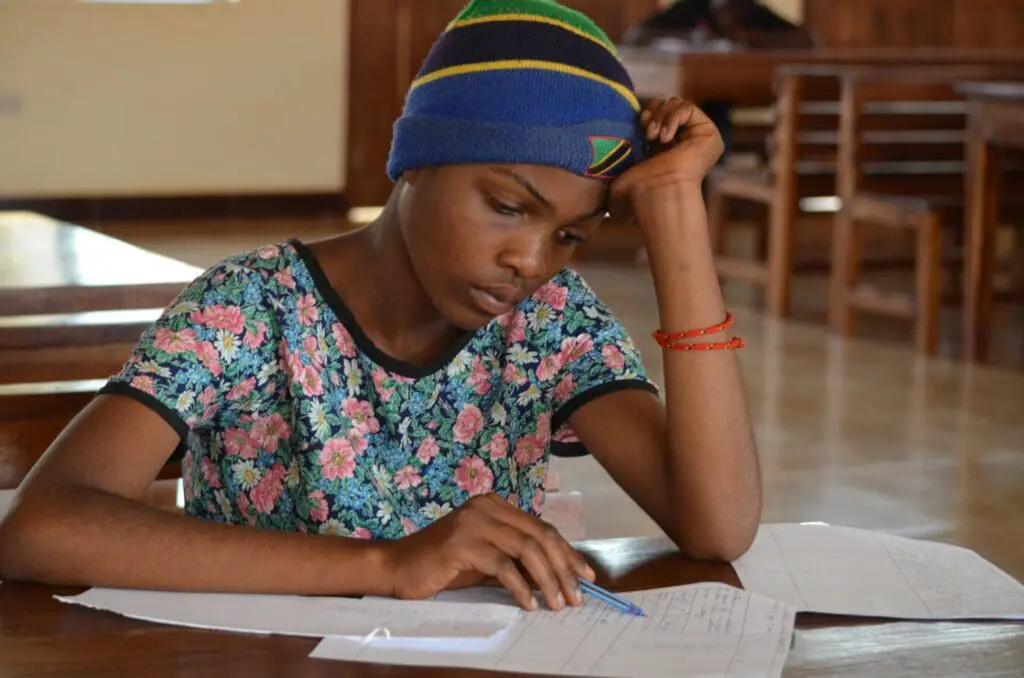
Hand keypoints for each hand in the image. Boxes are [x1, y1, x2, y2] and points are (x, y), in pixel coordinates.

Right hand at [381, 493, 594, 610]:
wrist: (397, 567)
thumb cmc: (442, 565)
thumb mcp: (486, 559)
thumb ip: (516, 559)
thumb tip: (557, 576)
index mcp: (495, 505)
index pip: (542, 528)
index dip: (568, 553)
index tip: (587, 575)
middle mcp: (487, 507)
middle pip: (540, 535)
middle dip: (563, 567)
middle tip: (577, 595)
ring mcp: (474, 522)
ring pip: (526, 548)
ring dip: (547, 579)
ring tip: (557, 603)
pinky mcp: (462, 543)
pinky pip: (502, 565)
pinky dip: (519, 586)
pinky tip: (528, 603)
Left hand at [609, 98, 723, 218]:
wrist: (653, 195)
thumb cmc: (636, 193)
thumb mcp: (620, 171)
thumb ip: (616, 163)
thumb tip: (595, 178)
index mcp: (664, 150)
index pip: (656, 114)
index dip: (646, 114)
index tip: (639, 127)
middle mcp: (683, 143)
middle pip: (667, 104)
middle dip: (654, 114)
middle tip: (647, 135)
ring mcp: (697, 139)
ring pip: (677, 104)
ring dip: (661, 118)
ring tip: (654, 138)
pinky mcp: (708, 135)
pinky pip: (688, 107)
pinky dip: (673, 118)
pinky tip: (666, 138)